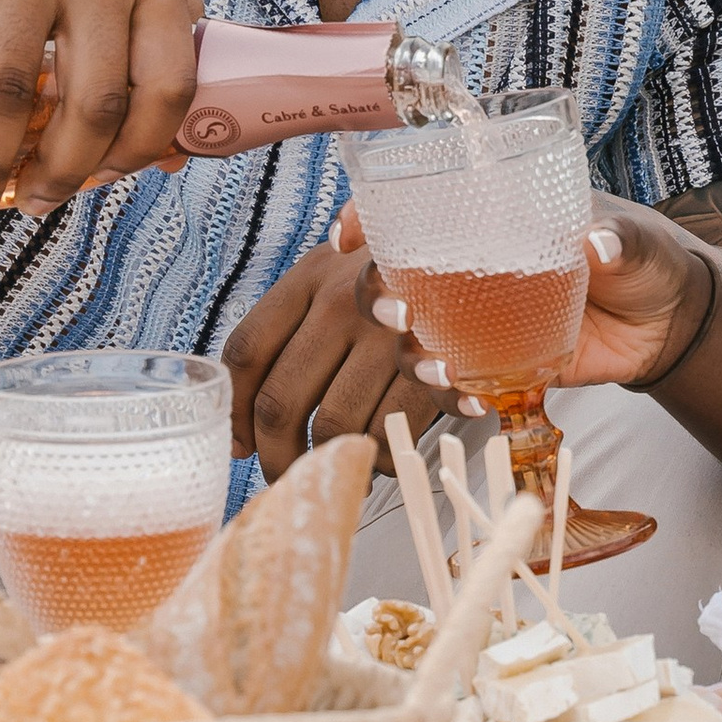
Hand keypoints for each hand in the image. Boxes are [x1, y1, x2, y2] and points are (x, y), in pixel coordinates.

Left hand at [225, 232, 445, 476]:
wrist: (486, 247)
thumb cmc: (406, 275)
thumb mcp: (344, 274)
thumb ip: (292, 326)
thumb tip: (243, 431)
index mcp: (312, 277)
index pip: (247, 352)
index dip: (236, 411)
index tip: (240, 444)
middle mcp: (344, 302)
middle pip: (281, 401)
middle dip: (276, 455)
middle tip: (283, 474)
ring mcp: (389, 335)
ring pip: (333, 425)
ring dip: (329, 459)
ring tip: (338, 465)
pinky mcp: (434, 366)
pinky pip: (390, 433)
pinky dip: (383, 456)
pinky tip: (385, 452)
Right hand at [355, 197, 713, 415]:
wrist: (670, 322)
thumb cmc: (645, 258)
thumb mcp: (636, 238)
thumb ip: (618, 239)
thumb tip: (598, 244)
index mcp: (489, 218)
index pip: (412, 209)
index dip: (366, 217)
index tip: (346, 236)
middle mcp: (468, 267)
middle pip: (391, 279)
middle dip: (374, 297)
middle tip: (398, 314)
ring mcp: (478, 320)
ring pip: (412, 339)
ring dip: (410, 356)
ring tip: (442, 369)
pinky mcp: (498, 364)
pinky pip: (456, 383)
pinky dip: (454, 396)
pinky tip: (475, 403)